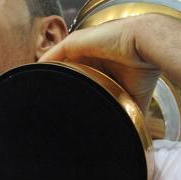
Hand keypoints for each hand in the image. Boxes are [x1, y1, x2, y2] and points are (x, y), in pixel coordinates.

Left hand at [39, 16, 161, 112]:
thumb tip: (132, 137)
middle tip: (44, 108)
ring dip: (45, 77)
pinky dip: (42, 66)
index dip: (67, 92)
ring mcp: (80, 47)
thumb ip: (125, 111)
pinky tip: (32, 79)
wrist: (148, 45)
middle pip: (63, 71)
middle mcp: (87, 54)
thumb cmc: (144, 69)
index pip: (77, 78)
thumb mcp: (132, 96)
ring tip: (32, 96)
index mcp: (100, 65)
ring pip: (56, 63)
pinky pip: (52, 55)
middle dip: (53, 87)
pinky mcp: (75, 42)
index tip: (60, 109)